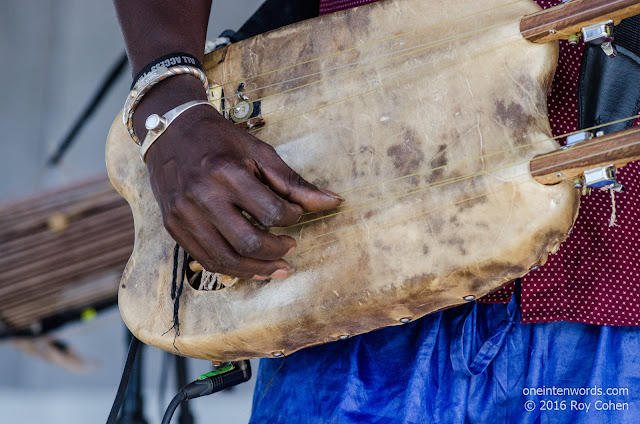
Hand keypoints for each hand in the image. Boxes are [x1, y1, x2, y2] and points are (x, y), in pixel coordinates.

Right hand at [134, 76, 342, 279]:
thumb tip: (333, 202)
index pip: (269, 212)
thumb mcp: (259, 152)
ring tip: (277, 267)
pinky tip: (251, 268)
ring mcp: (183, 214)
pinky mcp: (173, 226)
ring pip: (225, 259)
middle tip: (291, 247)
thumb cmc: (220, 140)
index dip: (291, 218)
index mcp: (226, 171)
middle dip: (276, 251)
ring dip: (257, 270)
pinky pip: (205, 260)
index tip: (295, 214)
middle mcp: (202, 195)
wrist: (170, 131)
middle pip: (247, 242)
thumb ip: (293, 183)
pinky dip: (232, 269)